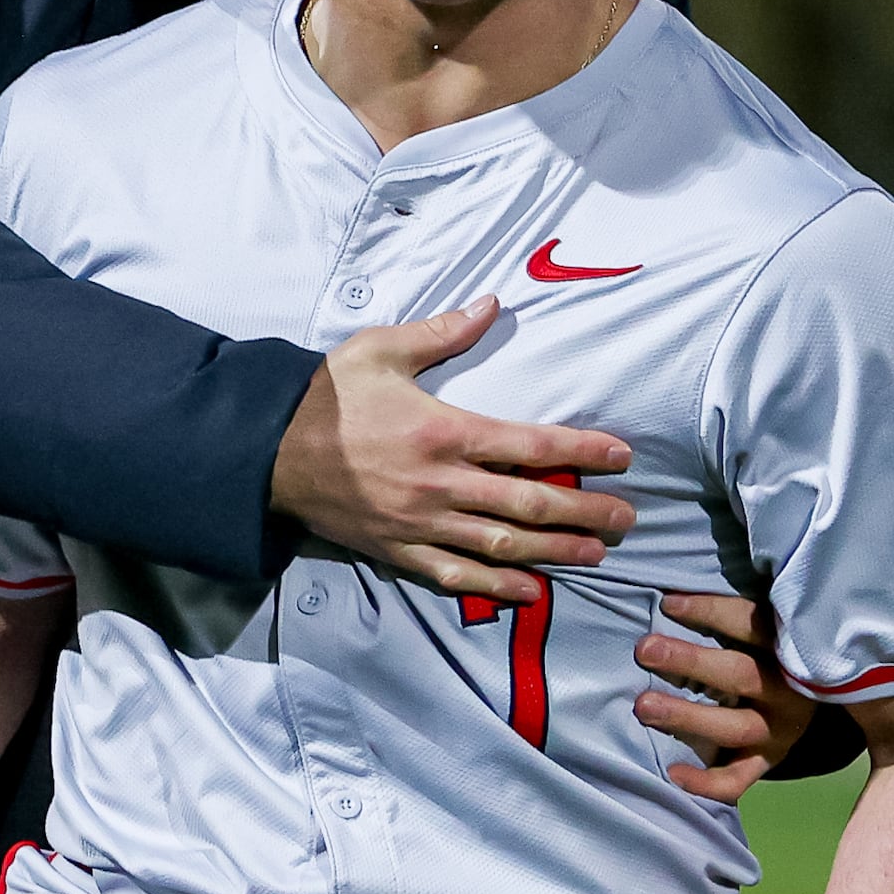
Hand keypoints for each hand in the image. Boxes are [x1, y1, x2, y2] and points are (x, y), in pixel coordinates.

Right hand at [270, 295, 634, 604]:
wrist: (267, 452)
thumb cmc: (327, 396)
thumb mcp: (381, 349)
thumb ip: (442, 332)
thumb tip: (492, 303)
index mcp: (443, 430)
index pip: (529, 444)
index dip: (581, 451)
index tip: (621, 457)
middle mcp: (440, 483)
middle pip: (529, 502)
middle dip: (585, 511)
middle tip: (627, 519)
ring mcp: (421, 523)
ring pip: (502, 545)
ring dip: (555, 551)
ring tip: (596, 554)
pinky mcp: (399, 551)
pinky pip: (457, 575)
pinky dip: (498, 585)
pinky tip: (532, 589)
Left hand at [636, 594, 814, 802]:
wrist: (823, 696)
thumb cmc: (773, 649)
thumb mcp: (770, 625)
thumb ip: (739, 613)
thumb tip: (676, 590)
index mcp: (791, 647)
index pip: (751, 624)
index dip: (710, 612)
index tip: (668, 604)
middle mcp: (790, 691)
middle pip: (741, 675)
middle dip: (690, 661)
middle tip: (645, 649)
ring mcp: (780, 731)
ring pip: (736, 727)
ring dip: (688, 716)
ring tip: (644, 706)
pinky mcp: (769, 761)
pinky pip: (739, 779)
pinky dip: (706, 781)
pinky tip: (671, 772)